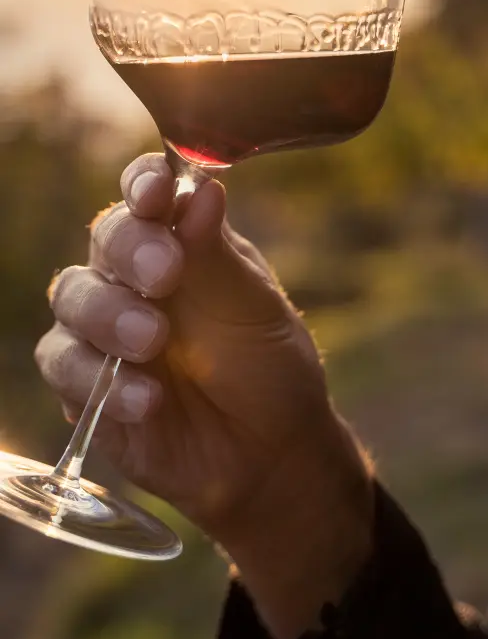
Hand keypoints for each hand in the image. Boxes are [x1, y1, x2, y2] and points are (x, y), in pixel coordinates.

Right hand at [36, 153, 372, 638]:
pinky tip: (149, 399)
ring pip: (72, 297)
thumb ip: (219, 254)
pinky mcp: (84, 384)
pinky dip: (101, 380)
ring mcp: (105, 328)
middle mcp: (134, 276)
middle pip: (104, 239)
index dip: (143, 184)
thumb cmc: (268, 367)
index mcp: (180, 241)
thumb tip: (204, 187)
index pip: (146, 193)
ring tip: (154, 342)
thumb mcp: (254, 309)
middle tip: (166, 274)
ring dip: (110, 315)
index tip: (155, 192)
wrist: (269, 455)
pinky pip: (65, 366)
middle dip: (130, 250)